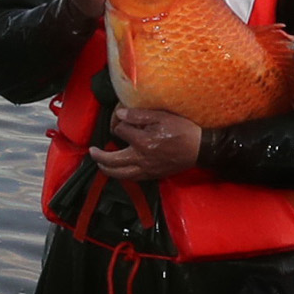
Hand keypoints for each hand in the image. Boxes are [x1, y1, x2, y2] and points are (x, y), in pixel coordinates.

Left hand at [86, 106, 202, 180]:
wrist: (200, 148)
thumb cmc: (183, 130)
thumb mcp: (162, 116)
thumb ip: (139, 115)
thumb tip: (120, 115)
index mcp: (143, 141)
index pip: (120, 131)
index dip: (118, 123)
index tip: (121, 119)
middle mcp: (142, 158)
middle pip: (113, 160)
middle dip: (99, 156)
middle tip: (92, 151)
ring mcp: (147, 169)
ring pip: (120, 174)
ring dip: (107, 169)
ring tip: (100, 163)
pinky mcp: (153, 175)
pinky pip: (132, 178)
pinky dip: (122, 175)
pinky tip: (119, 170)